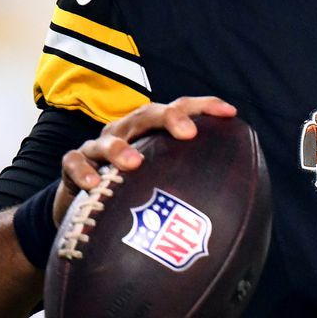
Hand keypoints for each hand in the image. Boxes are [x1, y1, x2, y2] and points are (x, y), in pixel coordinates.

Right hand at [54, 96, 236, 223]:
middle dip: (168, 118)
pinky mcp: (72, 166)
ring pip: (108, 139)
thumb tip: (243, 209)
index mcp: (151, 131)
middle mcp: (126, 132)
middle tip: (188, 133)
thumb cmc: (134, 194)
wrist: (84, 210)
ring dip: (120, 149)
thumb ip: (192, 187)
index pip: (180, 109)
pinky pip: (74, 163)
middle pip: (147, 114)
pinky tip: (93, 185)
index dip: (204, 106)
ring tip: (134, 164)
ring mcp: (97, 147)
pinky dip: (82, 171)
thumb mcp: (162, 185)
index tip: (230, 113)